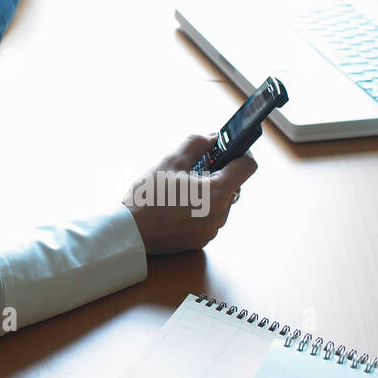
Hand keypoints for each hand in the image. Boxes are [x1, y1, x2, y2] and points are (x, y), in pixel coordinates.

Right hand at [121, 134, 256, 255]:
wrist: (130, 232)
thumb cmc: (148, 197)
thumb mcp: (170, 162)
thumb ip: (196, 144)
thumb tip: (212, 137)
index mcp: (217, 193)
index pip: (247, 166)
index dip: (240, 151)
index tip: (227, 147)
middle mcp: (221, 214)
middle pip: (232, 184)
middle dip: (217, 172)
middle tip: (193, 166)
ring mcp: (212, 230)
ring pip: (220, 202)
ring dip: (207, 190)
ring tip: (180, 187)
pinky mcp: (201, 240)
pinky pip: (208, 218)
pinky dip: (199, 208)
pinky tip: (177, 205)